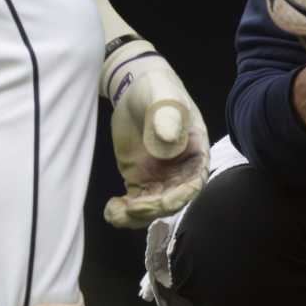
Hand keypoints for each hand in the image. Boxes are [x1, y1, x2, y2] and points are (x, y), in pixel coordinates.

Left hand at [101, 38, 209, 228]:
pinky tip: (110, 208)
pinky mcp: (139, 179)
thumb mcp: (164, 99)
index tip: (159, 200)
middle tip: (130, 206)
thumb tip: (167, 140)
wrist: (135, 88)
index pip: (193, 184)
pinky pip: (134, 204)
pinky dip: (122, 213)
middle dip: (152, 209)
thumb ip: (167, 118)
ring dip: (135, 217)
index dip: (179, 197)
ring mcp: (159, 177)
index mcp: (195, 153)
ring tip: (115, 212)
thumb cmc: (157, 90)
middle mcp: (180, 171)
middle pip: (171, 201)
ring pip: (152, 208)